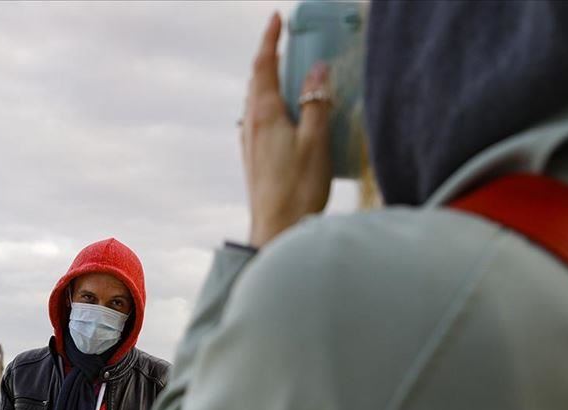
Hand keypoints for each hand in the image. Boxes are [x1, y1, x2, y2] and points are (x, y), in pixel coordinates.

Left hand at [241, 12, 331, 247]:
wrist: (275, 230)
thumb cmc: (298, 188)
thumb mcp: (316, 142)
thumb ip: (317, 103)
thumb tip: (317, 68)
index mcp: (265, 114)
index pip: (264, 66)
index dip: (270, 40)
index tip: (276, 19)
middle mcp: (251, 124)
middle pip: (257, 81)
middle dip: (269, 57)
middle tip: (285, 41)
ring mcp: (250, 142)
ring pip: (256, 100)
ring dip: (269, 80)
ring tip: (287, 71)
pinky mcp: (254, 157)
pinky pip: (259, 118)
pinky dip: (270, 103)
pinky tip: (284, 113)